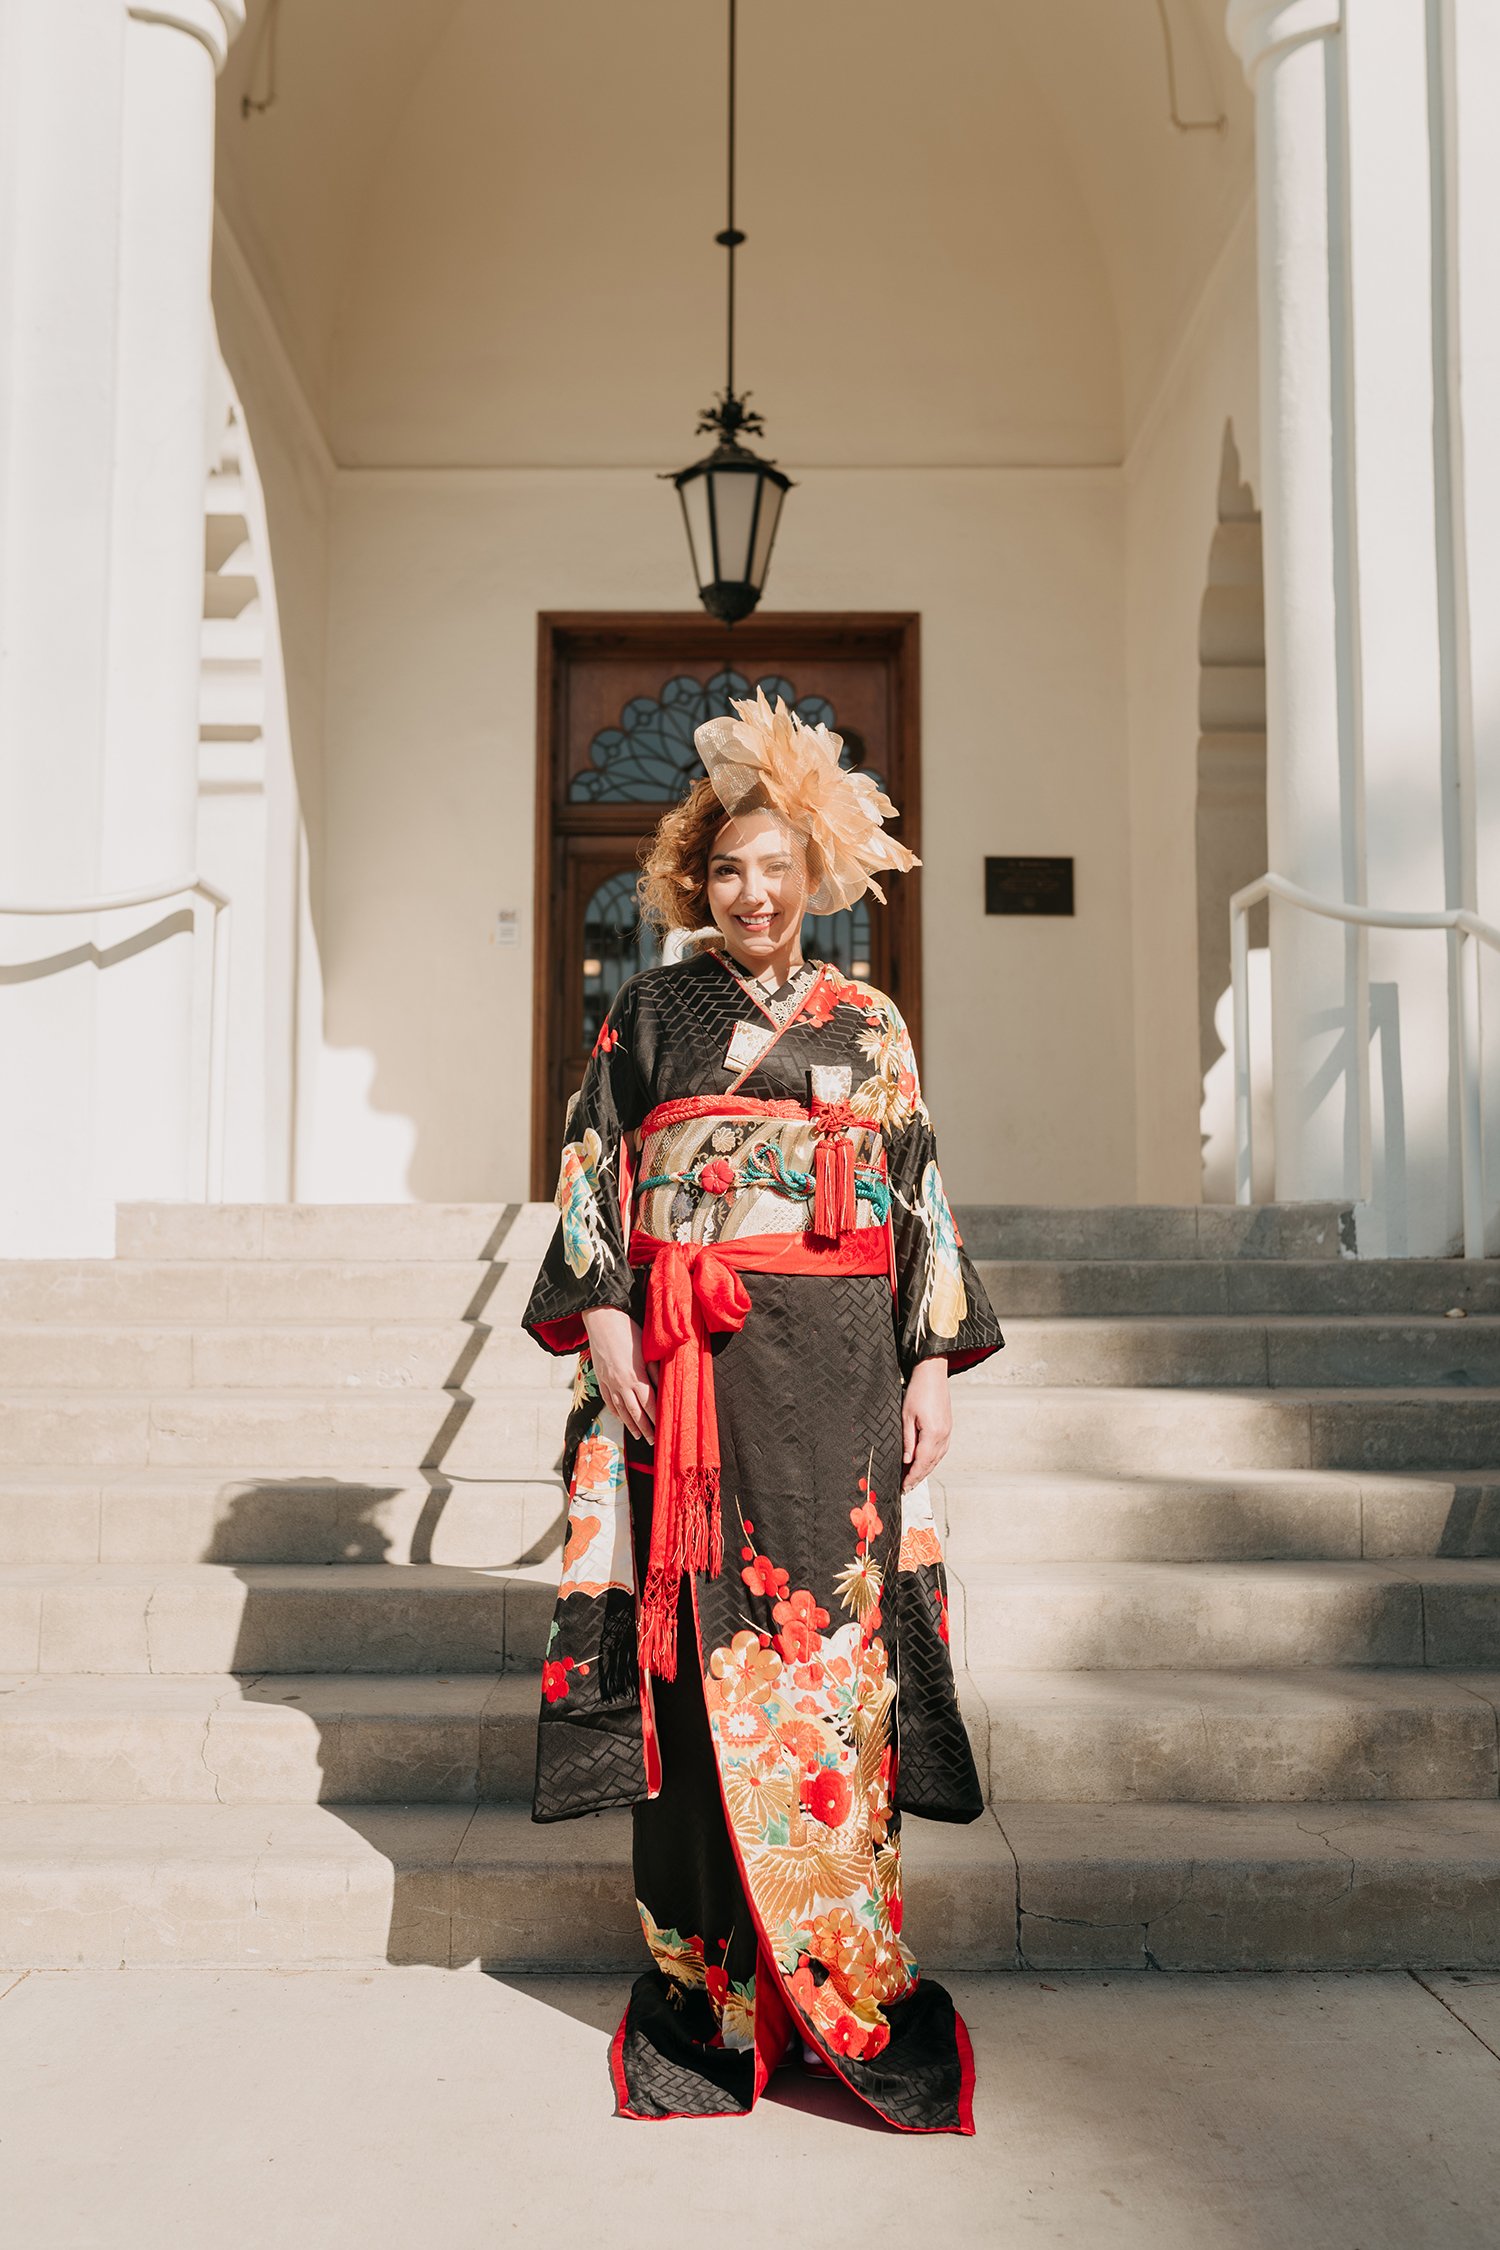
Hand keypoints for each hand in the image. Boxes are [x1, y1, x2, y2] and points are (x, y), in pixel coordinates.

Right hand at [582, 1306, 656, 1443]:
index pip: (650, 1404)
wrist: (601, 1318)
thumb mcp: (647, 1349)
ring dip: (630, 1424)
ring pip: (620, 1409)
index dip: (657, 1419)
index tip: (664, 1430)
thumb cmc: (628, 1329)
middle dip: (645, 1428)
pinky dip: (614, 1411)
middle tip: (652, 1442)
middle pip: (635, 1412)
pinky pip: (607, 1399)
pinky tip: (620, 1418)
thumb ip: (654, 1370)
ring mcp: (608, 1382)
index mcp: (636, 1376)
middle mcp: (622, 1383)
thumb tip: (663, 1386)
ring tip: (638, 1436)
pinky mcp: (600, 1377)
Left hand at [902, 1357, 950, 1490]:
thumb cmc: (918, 1391)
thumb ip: (908, 1441)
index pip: (921, 1463)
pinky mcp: (948, 1428)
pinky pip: (941, 1450)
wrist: (933, 1374)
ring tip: (913, 1479)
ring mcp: (948, 1432)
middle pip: (930, 1463)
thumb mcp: (906, 1416)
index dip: (912, 1477)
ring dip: (925, 1470)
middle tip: (906, 1488)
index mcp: (933, 1434)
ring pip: (937, 1458)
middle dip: (918, 1477)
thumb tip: (907, 1461)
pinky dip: (932, 1460)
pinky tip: (924, 1463)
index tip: (903, 1487)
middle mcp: (943, 1436)